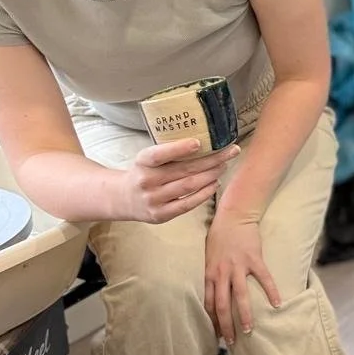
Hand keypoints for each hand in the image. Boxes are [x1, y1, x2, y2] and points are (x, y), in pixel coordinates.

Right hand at [118, 139, 239, 223]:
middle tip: (230, 151)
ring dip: (211, 175)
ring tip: (224, 165)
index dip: (178, 149)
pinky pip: (188, 203)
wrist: (123, 199)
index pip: (159, 154)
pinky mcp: (161, 214)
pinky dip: (204, 193)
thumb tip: (204, 140)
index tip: (198, 142)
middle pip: (184, 170)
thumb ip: (167, 152)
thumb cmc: (143, 172)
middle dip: (211, 160)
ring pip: (189, 186)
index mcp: (142, 162)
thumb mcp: (147, 158)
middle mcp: (147, 181)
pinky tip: (215, 183)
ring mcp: (154, 200)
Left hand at [204, 210, 280, 346]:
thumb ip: (212, 275)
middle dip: (226, 326)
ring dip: (244, 316)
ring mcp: (238, 267)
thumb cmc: (219, 237)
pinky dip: (271, 292)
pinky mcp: (254, 260)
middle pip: (222, 306)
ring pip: (240, 297)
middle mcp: (222, 273)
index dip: (213, 321)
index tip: (218, 335)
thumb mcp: (209, 257)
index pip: (209, 303)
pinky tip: (277, 304)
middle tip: (232, 341)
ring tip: (249, 330)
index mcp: (210, 274)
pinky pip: (264, 279)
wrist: (233, 217)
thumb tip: (214, 293)